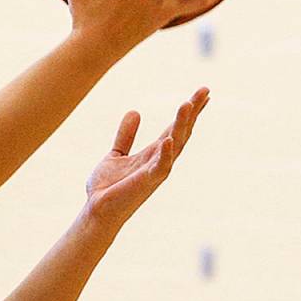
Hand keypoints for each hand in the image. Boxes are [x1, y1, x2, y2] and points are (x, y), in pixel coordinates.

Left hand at [84, 87, 208, 230]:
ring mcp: (154, 172)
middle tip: (204, 90)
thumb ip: (126, 136)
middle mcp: (159, 161)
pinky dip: (166, 154)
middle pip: (181, 133)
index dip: (189, 112)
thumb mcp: (115, 154)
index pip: (175, 128)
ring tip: (187, 104)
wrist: (96, 210)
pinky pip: (160, 167)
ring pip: (175, 145)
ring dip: (181, 125)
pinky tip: (170, 139)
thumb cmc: (108, 187)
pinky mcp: (145, 183)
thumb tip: (135, 111)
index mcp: (153, 154)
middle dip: (192, 112)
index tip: (203, 94)